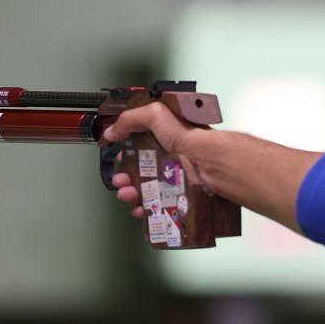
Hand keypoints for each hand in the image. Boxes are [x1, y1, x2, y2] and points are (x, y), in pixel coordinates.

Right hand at [103, 101, 197, 217]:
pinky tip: (140, 208)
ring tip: (127, 194)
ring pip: (148, 189)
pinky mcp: (180, 196)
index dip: (127, 154)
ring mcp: (176, 178)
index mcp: (167, 138)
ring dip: (132, 193)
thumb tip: (112, 130)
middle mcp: (172, 158)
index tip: (119, 159)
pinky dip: (146, 209)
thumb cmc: (191, 137)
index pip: (141, 147)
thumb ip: (131, 119)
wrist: (211, 163)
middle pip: (141, 170)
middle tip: (120, 180)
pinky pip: (159, 205)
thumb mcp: (156, 114)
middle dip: (125, 177)